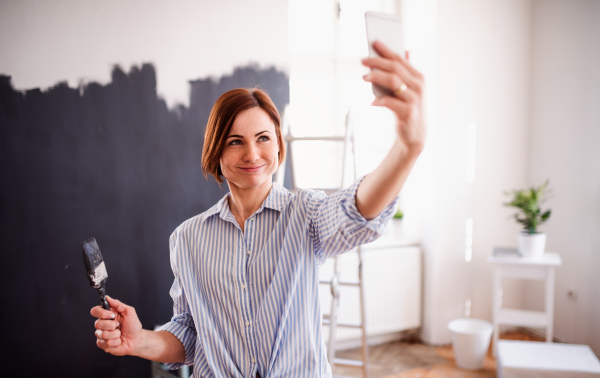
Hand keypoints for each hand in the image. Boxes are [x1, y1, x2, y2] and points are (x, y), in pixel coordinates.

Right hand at [91, 296, 142, 355]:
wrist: (137, 339)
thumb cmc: (133, 325)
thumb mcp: (128, 311)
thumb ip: (117, 304)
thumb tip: (107, 297)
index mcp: (107, 315)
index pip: (95, 311)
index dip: (101, 313)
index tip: (112, 315)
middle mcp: (102, 325)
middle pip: (97, 324)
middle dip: (111, 325)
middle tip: (119, 325)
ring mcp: (101, 335)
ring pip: (102, 334)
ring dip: (115, 334)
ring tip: (120, 333)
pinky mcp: (103, 345)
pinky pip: (105, 343)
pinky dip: (115, 341)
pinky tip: (118, 340)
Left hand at [362, 40, 425, 155]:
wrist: (415, 135)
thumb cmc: (409, 109)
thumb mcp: (410, 89)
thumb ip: (406, 72)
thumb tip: (405, 52)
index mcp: (419, 77)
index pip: (401, 59)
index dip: (387, 50)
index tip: (374, 43)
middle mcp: (419, 86)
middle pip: (396, 68)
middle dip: (378, 62)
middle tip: (363, 60)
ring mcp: (415, 98)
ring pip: (393, 81)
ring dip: (377, 77)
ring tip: (364, 77)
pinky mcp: (408, 112)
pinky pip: (390, 102)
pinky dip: (379, 100)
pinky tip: (372, 102)